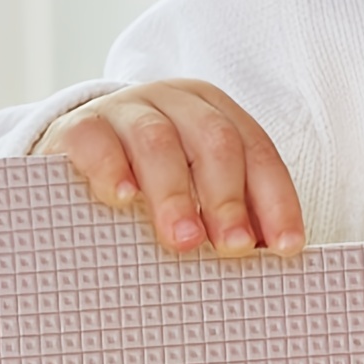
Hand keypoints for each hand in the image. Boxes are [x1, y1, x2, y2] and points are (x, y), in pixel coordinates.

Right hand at [32, 79, 303, 255]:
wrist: (77, 144)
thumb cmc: (150, 177)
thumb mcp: (195, 184)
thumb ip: (226, 212)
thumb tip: (264, 260)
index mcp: (218, 114)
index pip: (259, 154)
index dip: (276, 200)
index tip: (287, 246)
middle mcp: (179, 104)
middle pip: (215, 143)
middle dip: (229, 199)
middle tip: (233, 247)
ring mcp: (127, 109)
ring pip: (160, 142)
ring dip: (175, 194)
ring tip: (184, 241)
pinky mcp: (79, 125)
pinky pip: (97, 141)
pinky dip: (112, 170)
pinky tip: (122, 200)